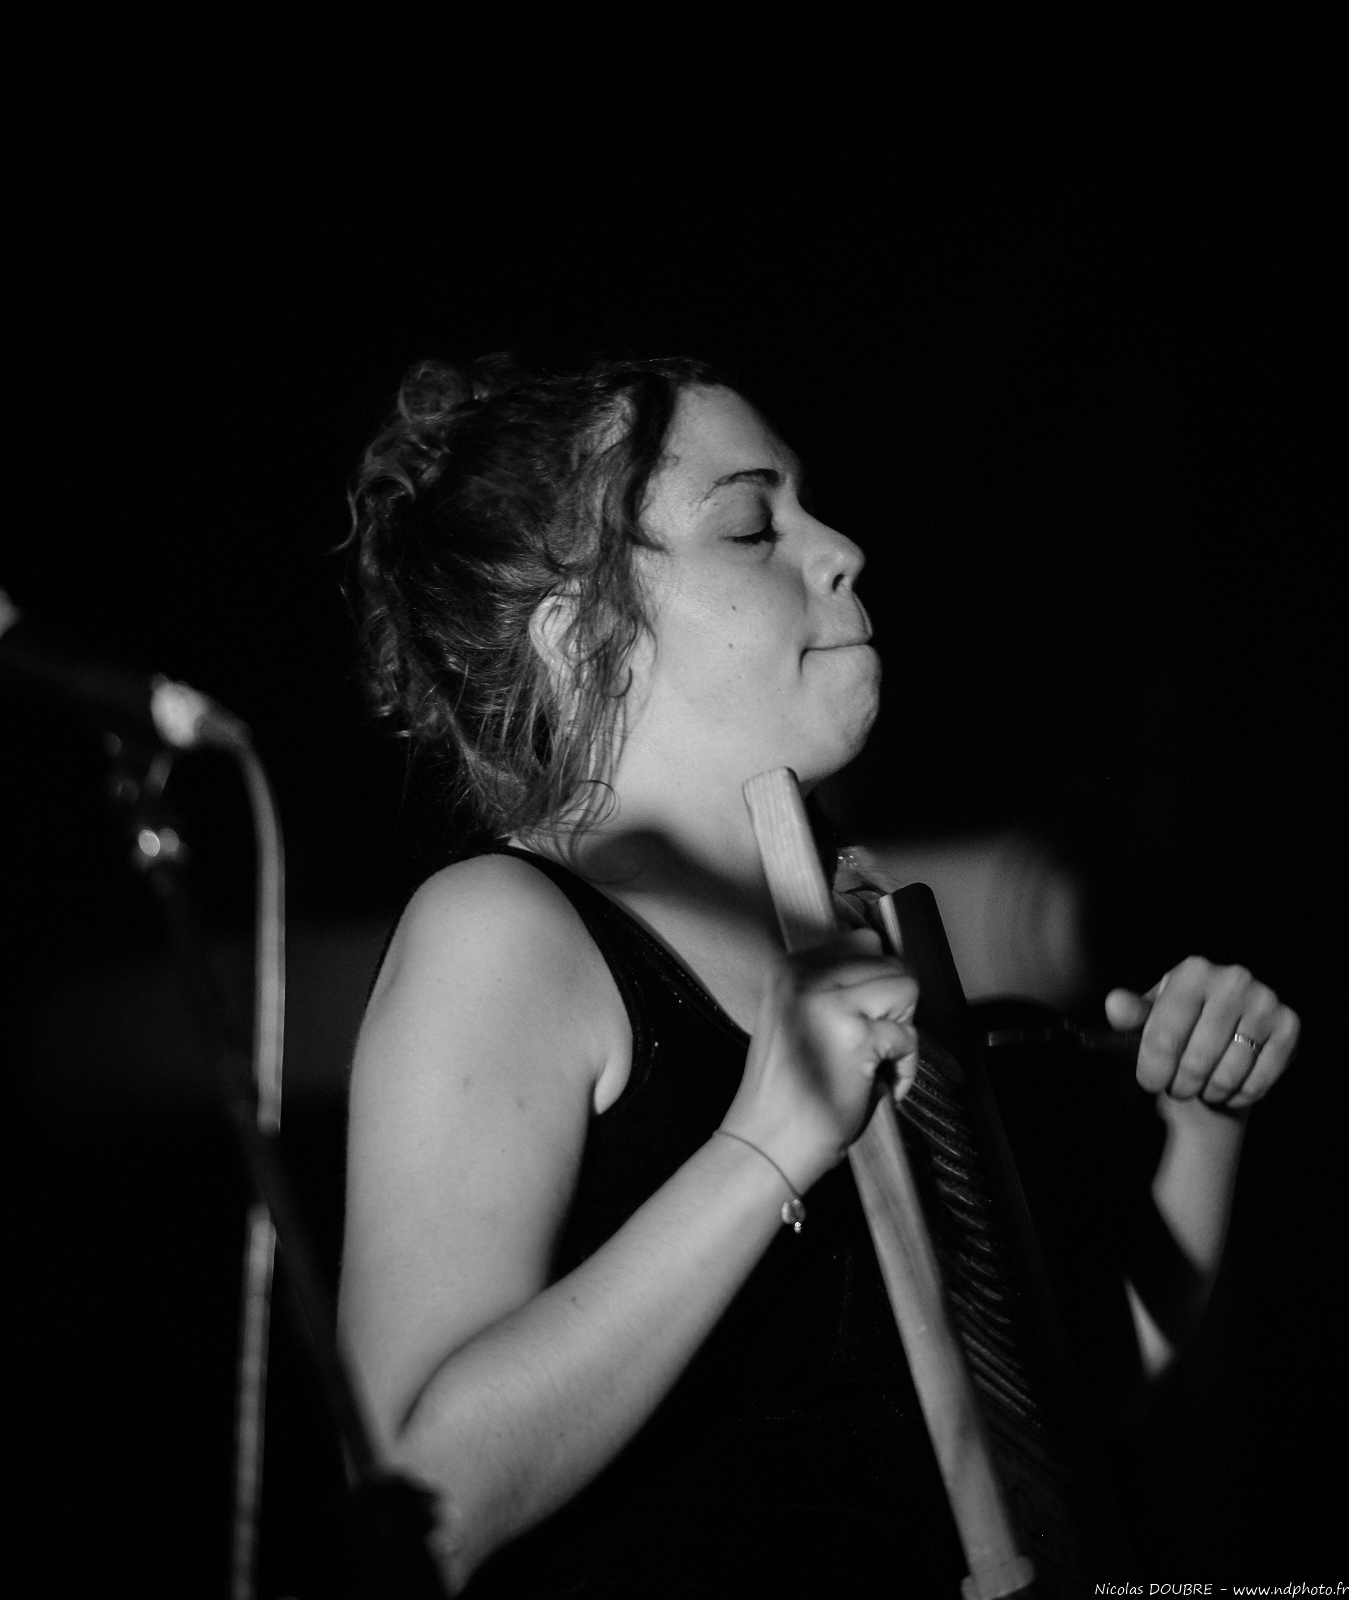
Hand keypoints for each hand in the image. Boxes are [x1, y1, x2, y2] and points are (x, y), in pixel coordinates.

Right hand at [724, 929, 918, 1187]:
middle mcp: (807, 976)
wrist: (765, 1141)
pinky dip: (905, 1068)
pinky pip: (908, 1037)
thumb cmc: (785, 1087)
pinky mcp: (857, 1036)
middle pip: (889, 963)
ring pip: (906, 988)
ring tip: (879, 1061)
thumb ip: (831, 988)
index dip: (876, 979)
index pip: (860, 941)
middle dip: (892, 1006)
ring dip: (902, 1029)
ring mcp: (831, 1003)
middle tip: (873, 1044)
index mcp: (789, 967)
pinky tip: (880, 1088)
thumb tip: (890, 968)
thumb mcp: (795, 1016)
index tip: (868, 1014)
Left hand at [1106, 957, 1299, 1109]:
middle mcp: (1233, 978)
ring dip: (1209, 1091)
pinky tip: (1228, 1090)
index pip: (1163, 1034)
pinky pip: (1259, 1080)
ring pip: (1228, 1073)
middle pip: (1196, 1058)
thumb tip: (1115, 1003)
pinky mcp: (1289, 1026)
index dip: (1152, 1068)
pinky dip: (1239, 1095)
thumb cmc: (1178, 1028)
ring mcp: (1264, 1001)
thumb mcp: (1149, 1019)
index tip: (1150, 1082)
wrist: (1225, 1041)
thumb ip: (1131, 1014)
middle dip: (1181, 1084)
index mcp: (1192, 971)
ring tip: (1202, 1086)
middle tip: (1178, 1087)